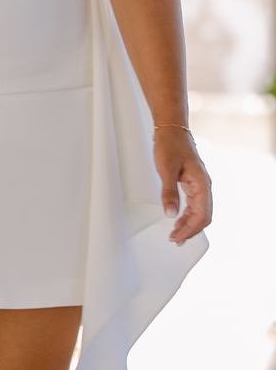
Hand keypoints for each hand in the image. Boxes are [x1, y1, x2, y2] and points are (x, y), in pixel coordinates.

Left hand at [153, 127, 211, 244]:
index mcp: (202, 183)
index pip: (202, 214)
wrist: (172, 130)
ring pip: (199, 211)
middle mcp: (204, 185)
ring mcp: (199, 185)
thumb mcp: (166, 169)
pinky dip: (187, 215)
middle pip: (203, 215)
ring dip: (188, 224)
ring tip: (176, 234)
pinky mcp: (192, 184)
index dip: (191, 228)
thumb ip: (168, 192)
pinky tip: (178, 220)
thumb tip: (171, 213)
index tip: (178, 236)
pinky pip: (194, 204)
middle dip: (190, 230)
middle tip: (175, 239)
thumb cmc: (170, 145)